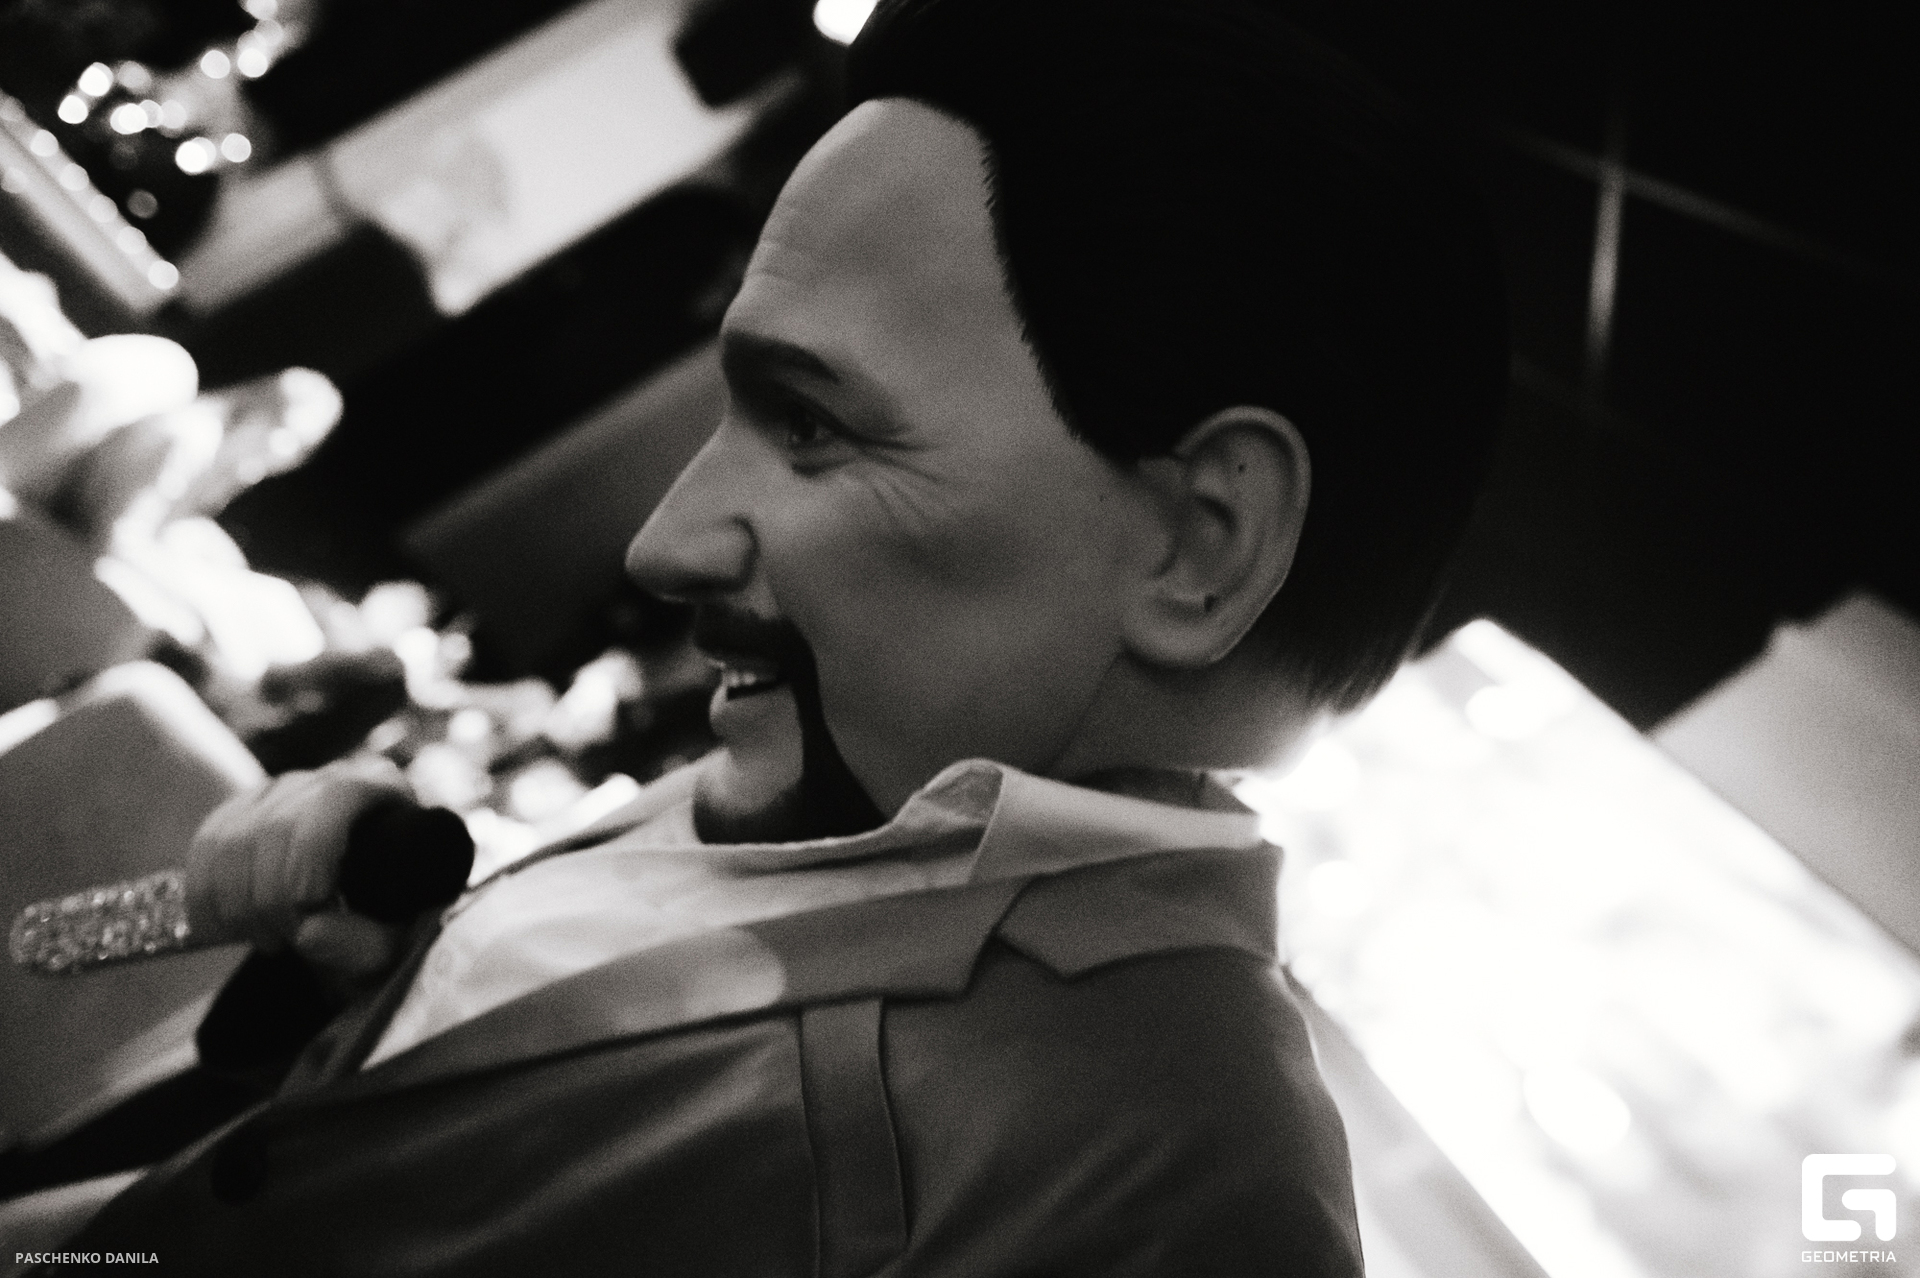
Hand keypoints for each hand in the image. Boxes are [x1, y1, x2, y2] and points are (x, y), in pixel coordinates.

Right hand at [185, 757, 410, 979]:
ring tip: (268, 940)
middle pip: (276, 824)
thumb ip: (362, 944)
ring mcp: (282, 790)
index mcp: (383, 787)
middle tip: (285, 941)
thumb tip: (309, 932)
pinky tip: (227, 927)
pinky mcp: (243, 809)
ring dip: (238, 902)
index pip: (334, 797)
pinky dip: (206, 893)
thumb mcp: (390, 944)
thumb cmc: (385, 925)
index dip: (311, 854)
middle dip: (271, 895)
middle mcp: (330, 776)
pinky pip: (207, 844)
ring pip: (233, 837)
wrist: (363, 918)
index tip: (308, 908)